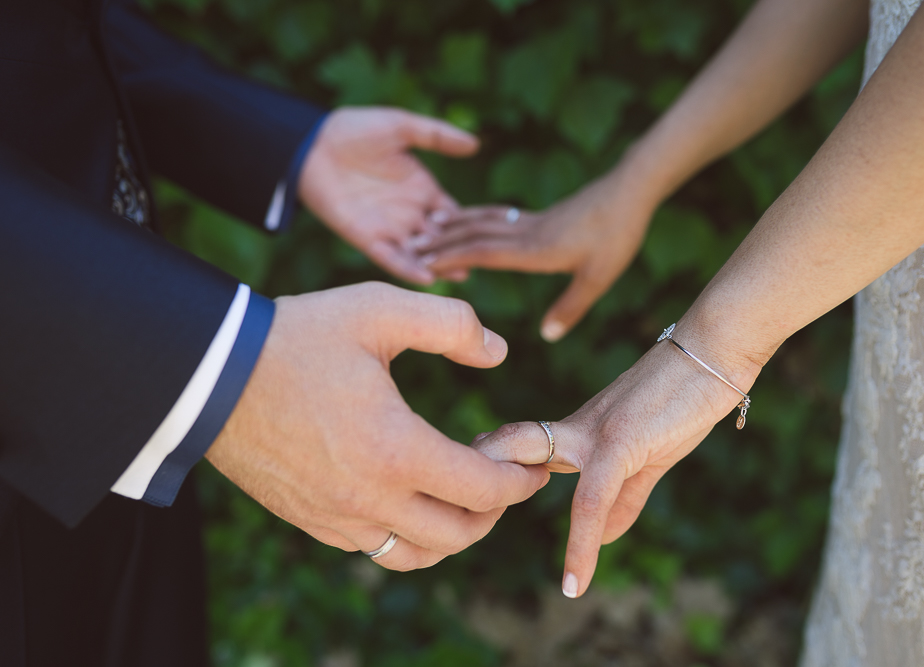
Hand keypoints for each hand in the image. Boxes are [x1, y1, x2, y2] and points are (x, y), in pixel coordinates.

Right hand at [207, 282, 548, 570]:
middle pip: (459, 535)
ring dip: (453, 532)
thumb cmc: (296, 338)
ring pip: (418, 555)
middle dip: (495, 512)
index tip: (532, 466)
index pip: (483, 490)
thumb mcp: (378, 310)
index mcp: (395, 449)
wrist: (210, 376)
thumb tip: (500, 352)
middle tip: (501, 478)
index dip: (519, 481)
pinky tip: (411, 499)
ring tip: (462, 496)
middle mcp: (369, 498)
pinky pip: (375, 551)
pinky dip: (409, 537)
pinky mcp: (311, 521)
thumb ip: (451, 324)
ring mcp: (337, 517)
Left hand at [299, 107, 478, 284]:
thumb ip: (437, 136)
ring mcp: (389, 227)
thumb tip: (475, 144)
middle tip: (484, 263)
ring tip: (462, 274)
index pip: (453, 213)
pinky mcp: (366, 237)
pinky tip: (427, 277)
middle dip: (461, 251)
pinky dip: (408, 268)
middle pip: (442, 238)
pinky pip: (390, 258)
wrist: (313, 144)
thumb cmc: (356, 130)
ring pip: (421, 253)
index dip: (470, 223)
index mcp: (422, 189)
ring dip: (440, 264)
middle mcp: (409, 212)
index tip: (493, 236)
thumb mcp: (401, 127)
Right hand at [417, 169, 656, 340]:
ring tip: (426, 230)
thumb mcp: (598, 278)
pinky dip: (475, 220)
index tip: (421, 262)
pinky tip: (470, 222)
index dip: (451, 258)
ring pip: (483, 223)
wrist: (630, 190)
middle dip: (441, 242)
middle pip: (474, 235)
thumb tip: (547, 336)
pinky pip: (497, 219)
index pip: (482, 253)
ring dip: (453, 228)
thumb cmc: (617, 235)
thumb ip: (571, 307)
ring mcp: (531, 222)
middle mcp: (526, 233)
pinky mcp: (540, 216)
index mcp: (535, 250)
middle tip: (408, 247)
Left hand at [470, 320, 763, 594]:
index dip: (490, 468)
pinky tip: (575, 581)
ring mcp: (592, 432)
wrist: (715, 352)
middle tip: (452, 514)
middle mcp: (574, 427)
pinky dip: (581, 544)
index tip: (470, 501)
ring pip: (526, 459)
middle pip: (505, 441)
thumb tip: (604, 538)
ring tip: (472, 536)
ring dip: (497, 496)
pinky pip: (590, 499)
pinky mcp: (620, 442)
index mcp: (577, 428)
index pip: (518, 446)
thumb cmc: (683, 400)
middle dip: (472, 472)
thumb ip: (624, 499)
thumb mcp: (649, 457)